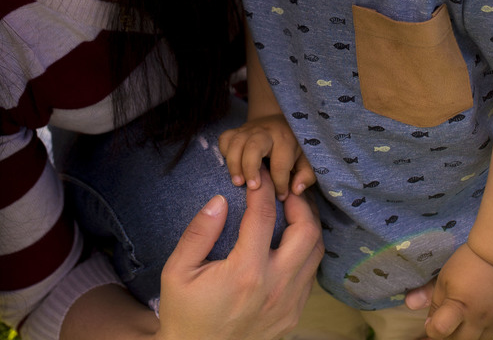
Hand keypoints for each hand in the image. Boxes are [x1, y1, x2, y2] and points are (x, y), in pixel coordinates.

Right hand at [157, 174, 323, 339]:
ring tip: (291, 211)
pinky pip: (310, 276)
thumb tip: (220, 200)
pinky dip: (306, 252)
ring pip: (316, 253)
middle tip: (285, 190)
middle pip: (307, 231)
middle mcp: (275, 287)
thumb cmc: (184, 312)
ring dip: (308, 226)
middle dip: (299, 202)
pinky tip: (289, 243)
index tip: (258, 176)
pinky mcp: (293, 315)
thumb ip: (198, 233)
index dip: (263, 188)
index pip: (263, 215)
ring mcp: (288, 303)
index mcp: (245, 273)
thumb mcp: (177, 271)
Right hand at [218, 114, 315, 198]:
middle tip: (252, 187)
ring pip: (236, 143)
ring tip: (238, 182)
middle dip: (251, 168)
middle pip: (254, 146)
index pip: (280, 164)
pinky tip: (232, 167)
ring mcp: (248, 130)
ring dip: (234, 164)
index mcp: (285, 139)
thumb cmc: (293, 146)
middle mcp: (265, 132)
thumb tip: (295, 190)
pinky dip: (225, 153)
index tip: (281, 196)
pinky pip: (225, 139)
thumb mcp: (306, 159)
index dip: (280, 184)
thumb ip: (306, 175)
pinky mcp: (236, 131)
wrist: (279, 122)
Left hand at [419, 242, 492, 339]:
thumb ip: (432, 301)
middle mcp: (479, 318)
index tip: (430, 322)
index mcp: (459, 306)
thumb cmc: (466, 263)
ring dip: (468, 335)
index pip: (440, 330)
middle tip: (447, 321)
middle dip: (449, 336)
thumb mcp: (443, 278)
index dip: (431, 329)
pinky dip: (487, 333)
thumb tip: (423, 320)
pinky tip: (482, 320)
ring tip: (464, 318)